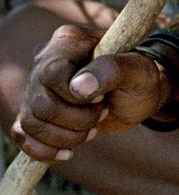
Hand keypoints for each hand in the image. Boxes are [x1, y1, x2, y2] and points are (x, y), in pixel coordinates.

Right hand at [11, 23, 170, 161]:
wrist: (139, 95)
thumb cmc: (140, 77)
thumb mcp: (139, 70)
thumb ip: (113, 70)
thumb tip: (80, 87)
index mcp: (68, 41)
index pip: (51, 74)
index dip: (75, 96)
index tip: (102, 98)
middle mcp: (45, 61)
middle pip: (40, 103)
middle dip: (76, 120)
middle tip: (103, 113)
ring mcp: (38, 87)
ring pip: (31, 122)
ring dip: (66, 137)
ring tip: (92, 130)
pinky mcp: (37, 112)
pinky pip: (22, 134)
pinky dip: (43, 150)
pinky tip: (68, 152)